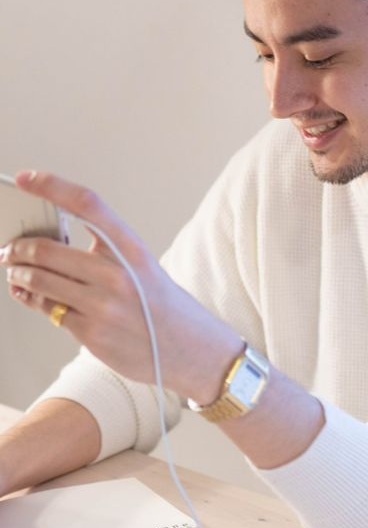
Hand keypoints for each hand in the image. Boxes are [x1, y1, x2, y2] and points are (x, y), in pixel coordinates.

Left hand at [0, 171, 242, 400]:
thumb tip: (52, 240)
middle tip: (10, 247)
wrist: (190, 349)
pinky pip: (48, 309)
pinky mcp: (91, 333)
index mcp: (131, 247)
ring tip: (14, 269)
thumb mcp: (141, 265)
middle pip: (48, 249)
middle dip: (19, 248)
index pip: (87, 204)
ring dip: (19, 273)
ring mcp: (102, 305)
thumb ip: (104, 251)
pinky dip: (30, 297)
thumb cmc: (160, 302)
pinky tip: (25, 292)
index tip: (25, 178)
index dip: (52, 186)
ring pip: (40, 280)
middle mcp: (116, 274)